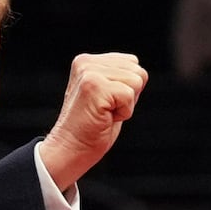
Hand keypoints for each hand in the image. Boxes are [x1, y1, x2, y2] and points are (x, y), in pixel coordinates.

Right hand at [37, 53, 145, 190]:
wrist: (70, 148)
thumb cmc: (91, 126)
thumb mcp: (105, 93)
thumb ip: (118, 77)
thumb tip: (140, 72)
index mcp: (87, 61)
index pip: (133, 63)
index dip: (127, 88)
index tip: (105, 102)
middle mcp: (86, 63)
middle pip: (138, 72)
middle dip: (129, 95)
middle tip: (104, 110)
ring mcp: (89, 73)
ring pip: (136, 82)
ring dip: (126, 105)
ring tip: (103, 113)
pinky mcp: (94, 87)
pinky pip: (129, 96)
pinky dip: (123, 113)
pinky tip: (104, 118)